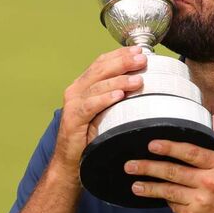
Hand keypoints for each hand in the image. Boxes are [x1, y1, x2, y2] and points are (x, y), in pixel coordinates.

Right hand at [52, 48, 146, 180]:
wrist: (71, 161)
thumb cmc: (90, 137)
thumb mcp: (106, 112)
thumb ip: (116, 97)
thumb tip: (142, 84)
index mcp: (84, 85)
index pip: (102, 63)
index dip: (120, 54)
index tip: (139, 51)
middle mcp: (76, 90)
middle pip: (101, 70)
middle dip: (123, 63)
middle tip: (142, 60)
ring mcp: (73, 103)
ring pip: (97, 86)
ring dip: (119, 81)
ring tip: (137, 80)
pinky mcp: (72, 119)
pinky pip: (90, 106)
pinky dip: (105, 99)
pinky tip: (119, 96)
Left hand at [125, 114, 213, 212]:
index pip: (190, 152)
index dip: (169, 147)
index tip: (152, 144)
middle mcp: (210, 182)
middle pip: (173, 171)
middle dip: (148, 167)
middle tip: (130, 164)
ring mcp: (201, 201)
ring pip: (168, 191)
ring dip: (148, 187)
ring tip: (134, 184)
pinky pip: (174, 206)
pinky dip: (165, 200)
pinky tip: (154, 196)